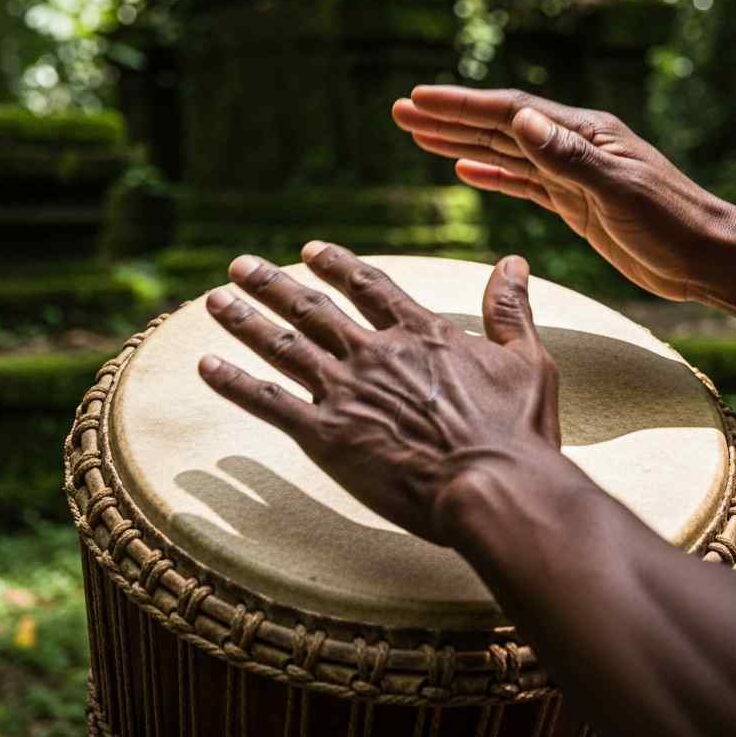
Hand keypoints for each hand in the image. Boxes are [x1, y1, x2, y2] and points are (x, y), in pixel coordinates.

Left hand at [198, 243, 560, 544]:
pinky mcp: (326, 436)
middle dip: (273, 283)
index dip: (337, 264)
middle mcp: (375, 352)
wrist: (493, 488)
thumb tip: (515, 262)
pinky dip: (235, 382)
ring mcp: (346, 391)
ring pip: (283, 346)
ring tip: (215, 301)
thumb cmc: (517, 432)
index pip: (369, 285)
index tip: (310, 248)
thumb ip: (511, 309)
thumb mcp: (528, 360)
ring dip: (246, 321)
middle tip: (240, 266)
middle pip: (313, 308)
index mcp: (421, 333)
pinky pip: (269, 402)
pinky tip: (207, 366)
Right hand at [393, 86, 733, 301]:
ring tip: (419, 136)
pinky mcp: (572, 203)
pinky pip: (521, 182)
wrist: (703, 256)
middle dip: (448, 118)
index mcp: (583, 134)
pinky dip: (490, 174)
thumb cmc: (670, 221)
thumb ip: (568, 156)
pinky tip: (464, 169)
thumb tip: (521, 119)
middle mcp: (572, 146)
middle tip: (401, 112)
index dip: (462, 105)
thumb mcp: (618, 189)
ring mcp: (571, 175)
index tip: (419, 99)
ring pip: (504, 153)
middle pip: (498, 126)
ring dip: (460, 142)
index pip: (510, 112)